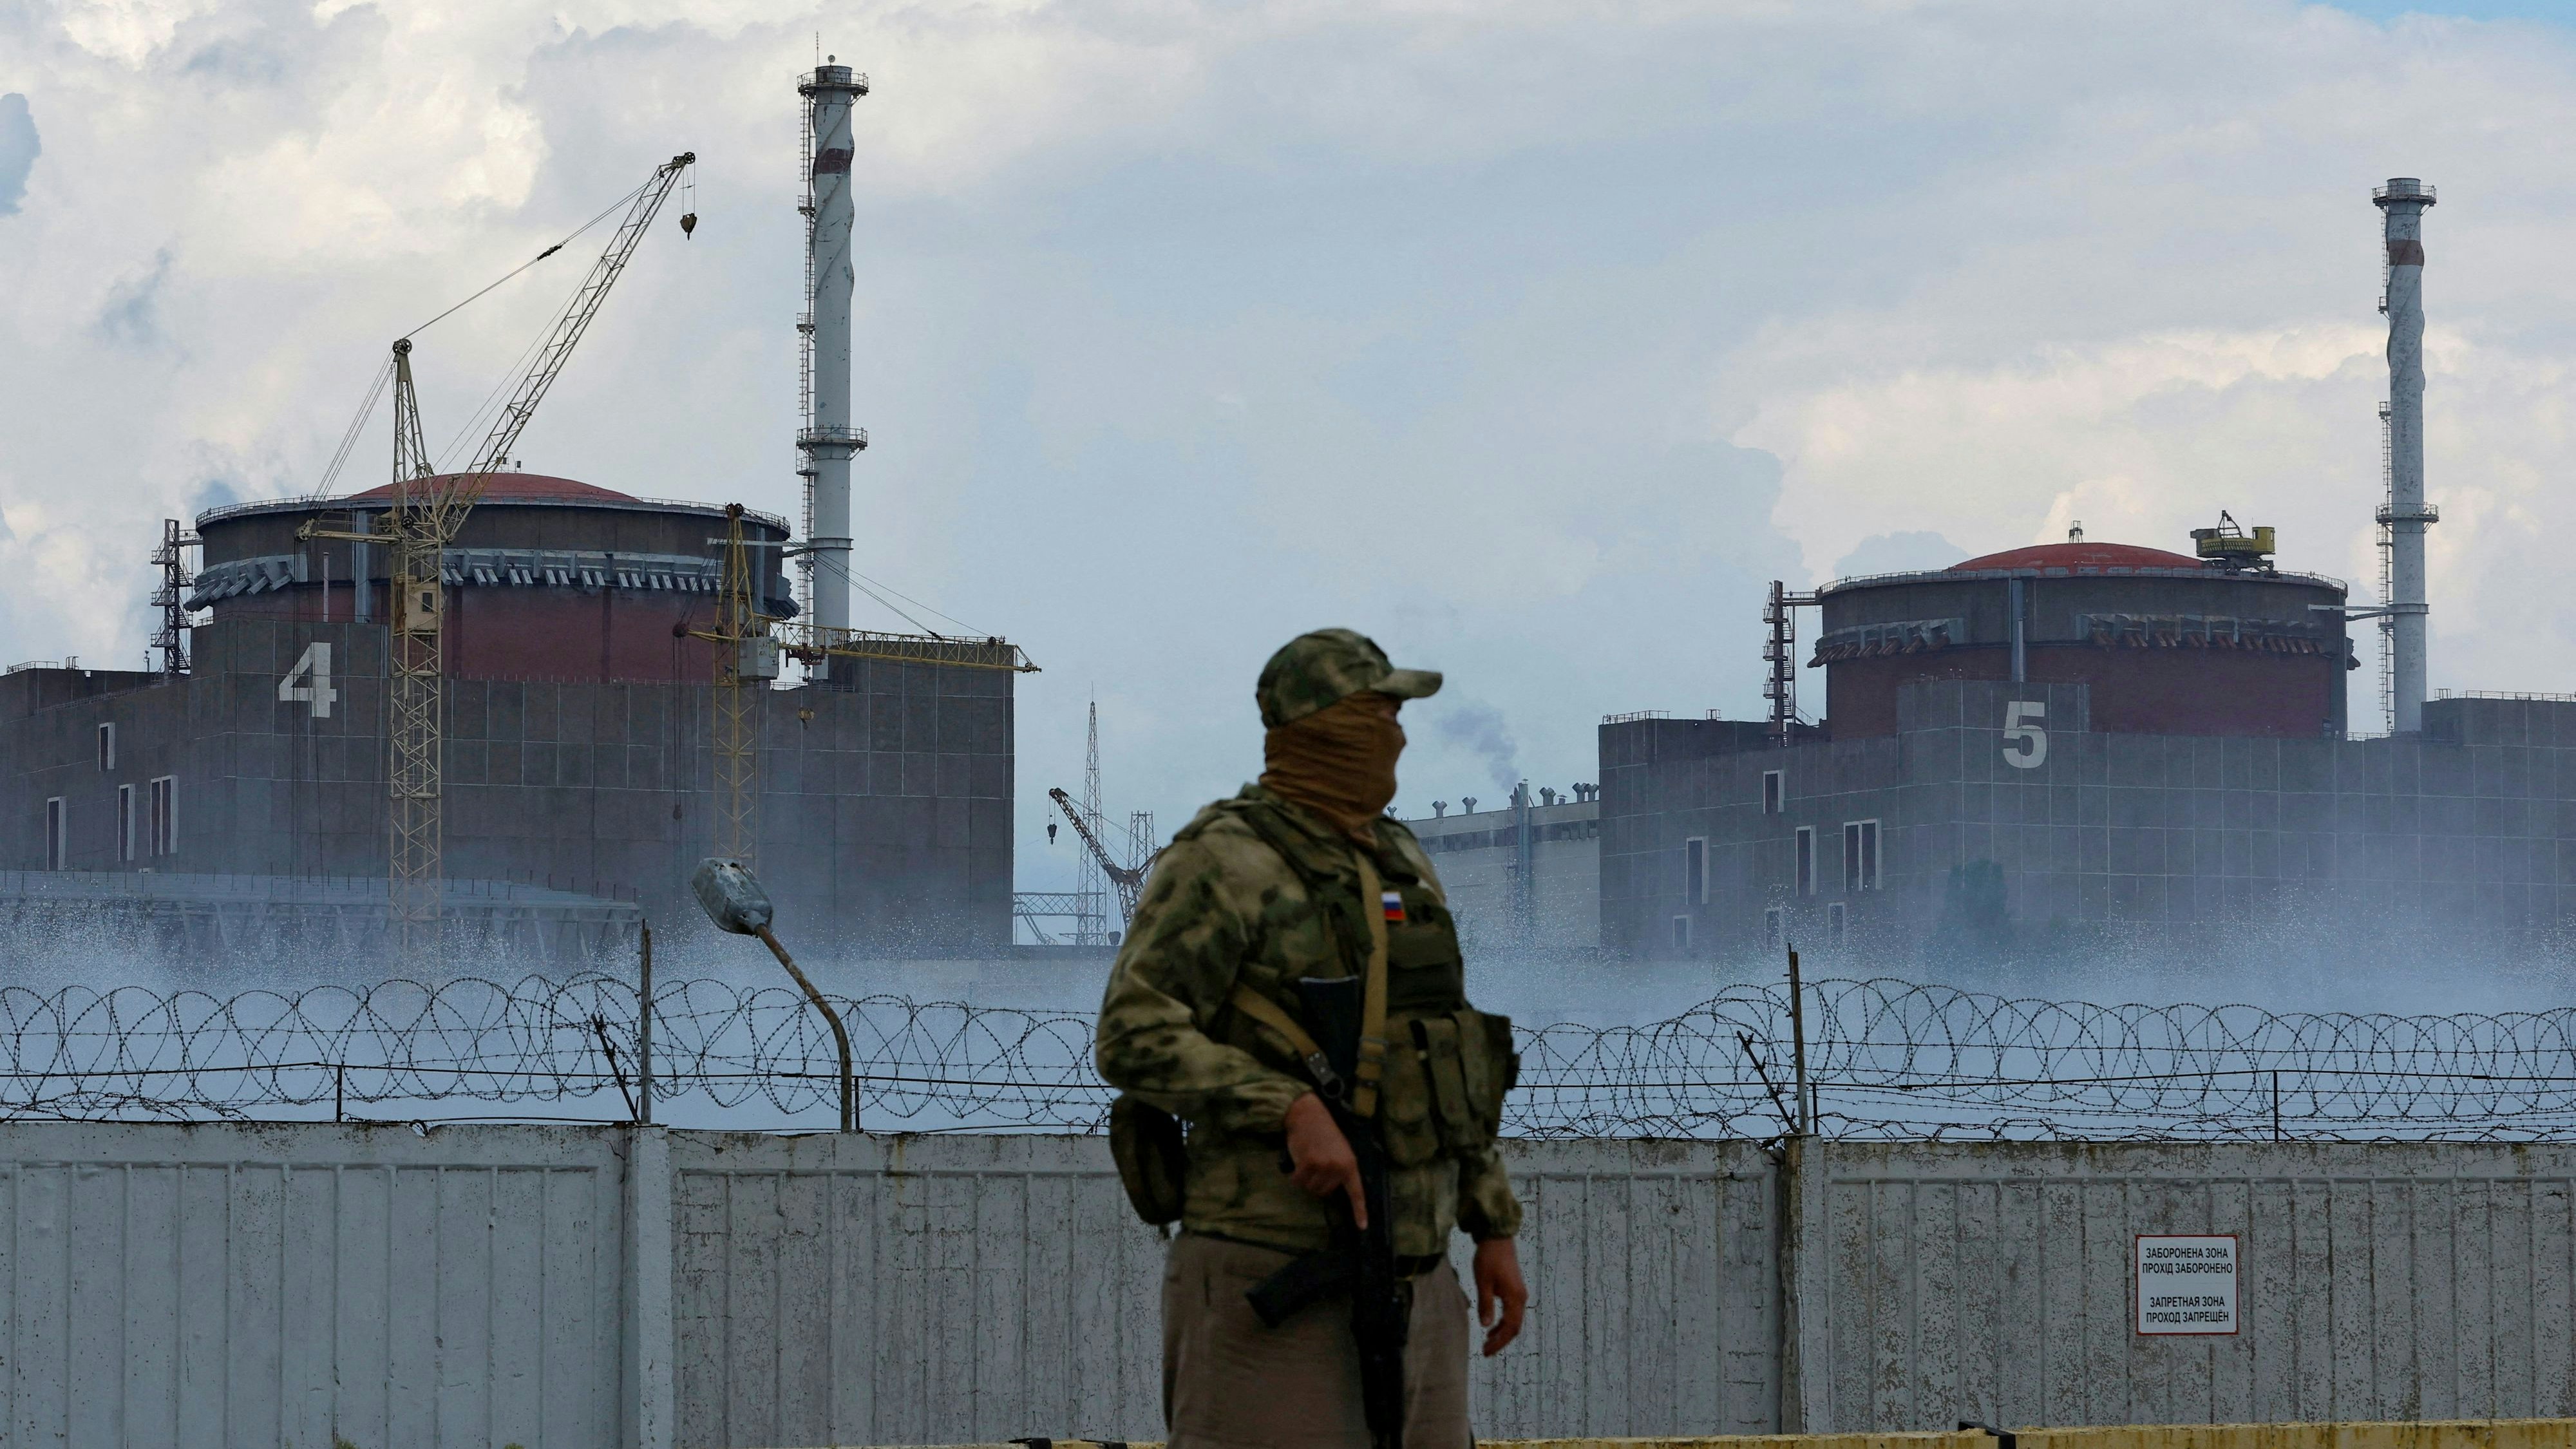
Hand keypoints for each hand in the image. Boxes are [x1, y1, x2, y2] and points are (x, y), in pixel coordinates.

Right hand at [1282, 1092, 1365, 1227]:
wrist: (1309, 1114)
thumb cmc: (1324, 1132)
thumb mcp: (1340, 1150)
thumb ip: (1340, 1169)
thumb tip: (1331, 1190)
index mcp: (1350, 1164)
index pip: (1357, 1192)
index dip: (1360, 1211)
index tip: (1363, 1227)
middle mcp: (1338, 1167)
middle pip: (1324, 1192)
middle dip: (1317, 1183)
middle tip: (1316, 1165)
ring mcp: (1323, 1166)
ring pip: (1311, 1188)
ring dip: (1305, 1179)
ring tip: (1308, 1161)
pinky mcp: (1307, 1164)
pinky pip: (1298, 1181)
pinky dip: (1294, 1176)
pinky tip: (1297, 1163)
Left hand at [1472, 1237, 1526, 1356]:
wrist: (1498, 1238)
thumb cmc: (1489, 1259)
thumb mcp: (1483, 1282)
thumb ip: (1485, 1304)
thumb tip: (1485, 1326)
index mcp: (1515, 1298)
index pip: (1509, 1328)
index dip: (1498, 1342)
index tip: (1485, 1351)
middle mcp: (1521, 1298)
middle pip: (1514, 1327)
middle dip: (1501, 1341)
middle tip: (1486, 1351)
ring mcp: (1519, 1293)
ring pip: (1514, 1320)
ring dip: (1502, 1332)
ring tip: (1487, 1341)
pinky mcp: (1515, 1289)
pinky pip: (1512, 1312)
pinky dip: (1503, 1322)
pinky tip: (1492, 1325)